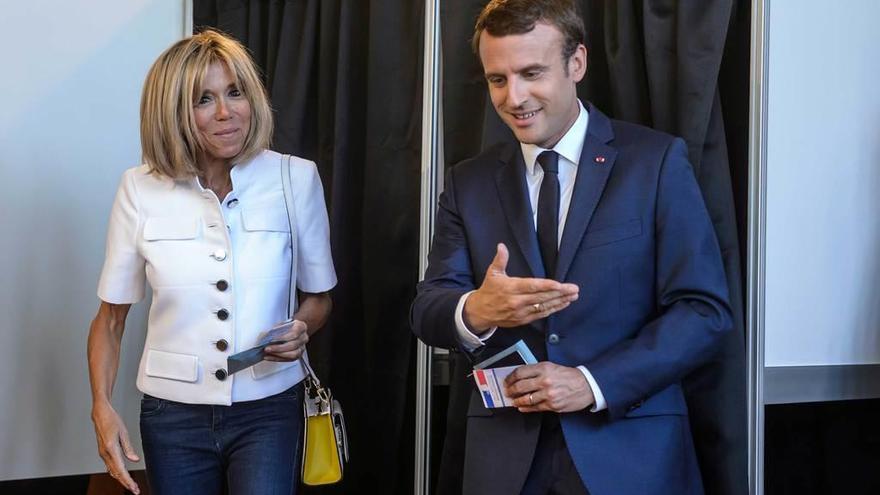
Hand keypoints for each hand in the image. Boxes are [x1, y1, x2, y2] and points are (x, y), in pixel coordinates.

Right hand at [91, 402, 140, 493]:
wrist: (100, 414)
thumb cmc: (112, 420)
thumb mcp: (124, 432)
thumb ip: (128, 448)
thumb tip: (134, 460)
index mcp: (111, 449)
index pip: (120, 469)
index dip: (128, 480)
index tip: (134, 488)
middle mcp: (105, 453)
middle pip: (116, 473)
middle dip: (125, 483)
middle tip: (135, 490)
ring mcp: (103, 453)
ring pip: (112, 471)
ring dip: (121, 479)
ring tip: (131, 485)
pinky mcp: (104, 452)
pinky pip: (110, 466)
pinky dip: (116, 473)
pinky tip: (122, 476)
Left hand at [264, 319, 308, 360]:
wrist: (293, 330)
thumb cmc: (287, 326)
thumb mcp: (281, 324)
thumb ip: (275, 329)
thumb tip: (264, 335)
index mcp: (301, 327)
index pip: (294, 333)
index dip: (282, 337)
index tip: (272, 339)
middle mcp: (303, 337)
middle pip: (293, 345)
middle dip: (278, 348)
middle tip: (267, 348)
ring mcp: (302, 347)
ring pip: (293, 354)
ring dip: (278, 355)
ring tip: (268, 353)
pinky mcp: (298, 355)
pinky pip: (289, 359)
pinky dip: (277, 359)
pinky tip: (269, 357)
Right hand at [464, 243, 578, 331]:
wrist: (480, 312)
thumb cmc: (489, 290)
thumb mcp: (492, 273)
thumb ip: (500, 259)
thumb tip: (502, 246)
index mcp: (511, 288)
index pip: (531, 286)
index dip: (546, 286)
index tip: (559, 284)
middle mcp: (517, 301)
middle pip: (542, 297)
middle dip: (560, 293)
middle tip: (574, 289)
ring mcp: (521, 312)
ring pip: (544, 307)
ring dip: (560, 302)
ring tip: (573, 296)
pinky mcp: (523, 320)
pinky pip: (541, 314)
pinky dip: (553, 309)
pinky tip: (563, 304)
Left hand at [504, 362, 593, 412]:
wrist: (587, 385)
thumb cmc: (570, 376)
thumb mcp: (552, 366)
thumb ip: (537, 371)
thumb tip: (521, 377)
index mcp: (544, 368)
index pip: (520, 372)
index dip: (510, 378)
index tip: (507, 381)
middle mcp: (545, 380)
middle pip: (520, 386)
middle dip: (510, 390)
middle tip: (507, 391)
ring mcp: (548, 394)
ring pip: (526, 399)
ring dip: (516, 400)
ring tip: (513, 400)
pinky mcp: (553, 405)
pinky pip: (535, 408)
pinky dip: (526, 408)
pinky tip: (521, 407)